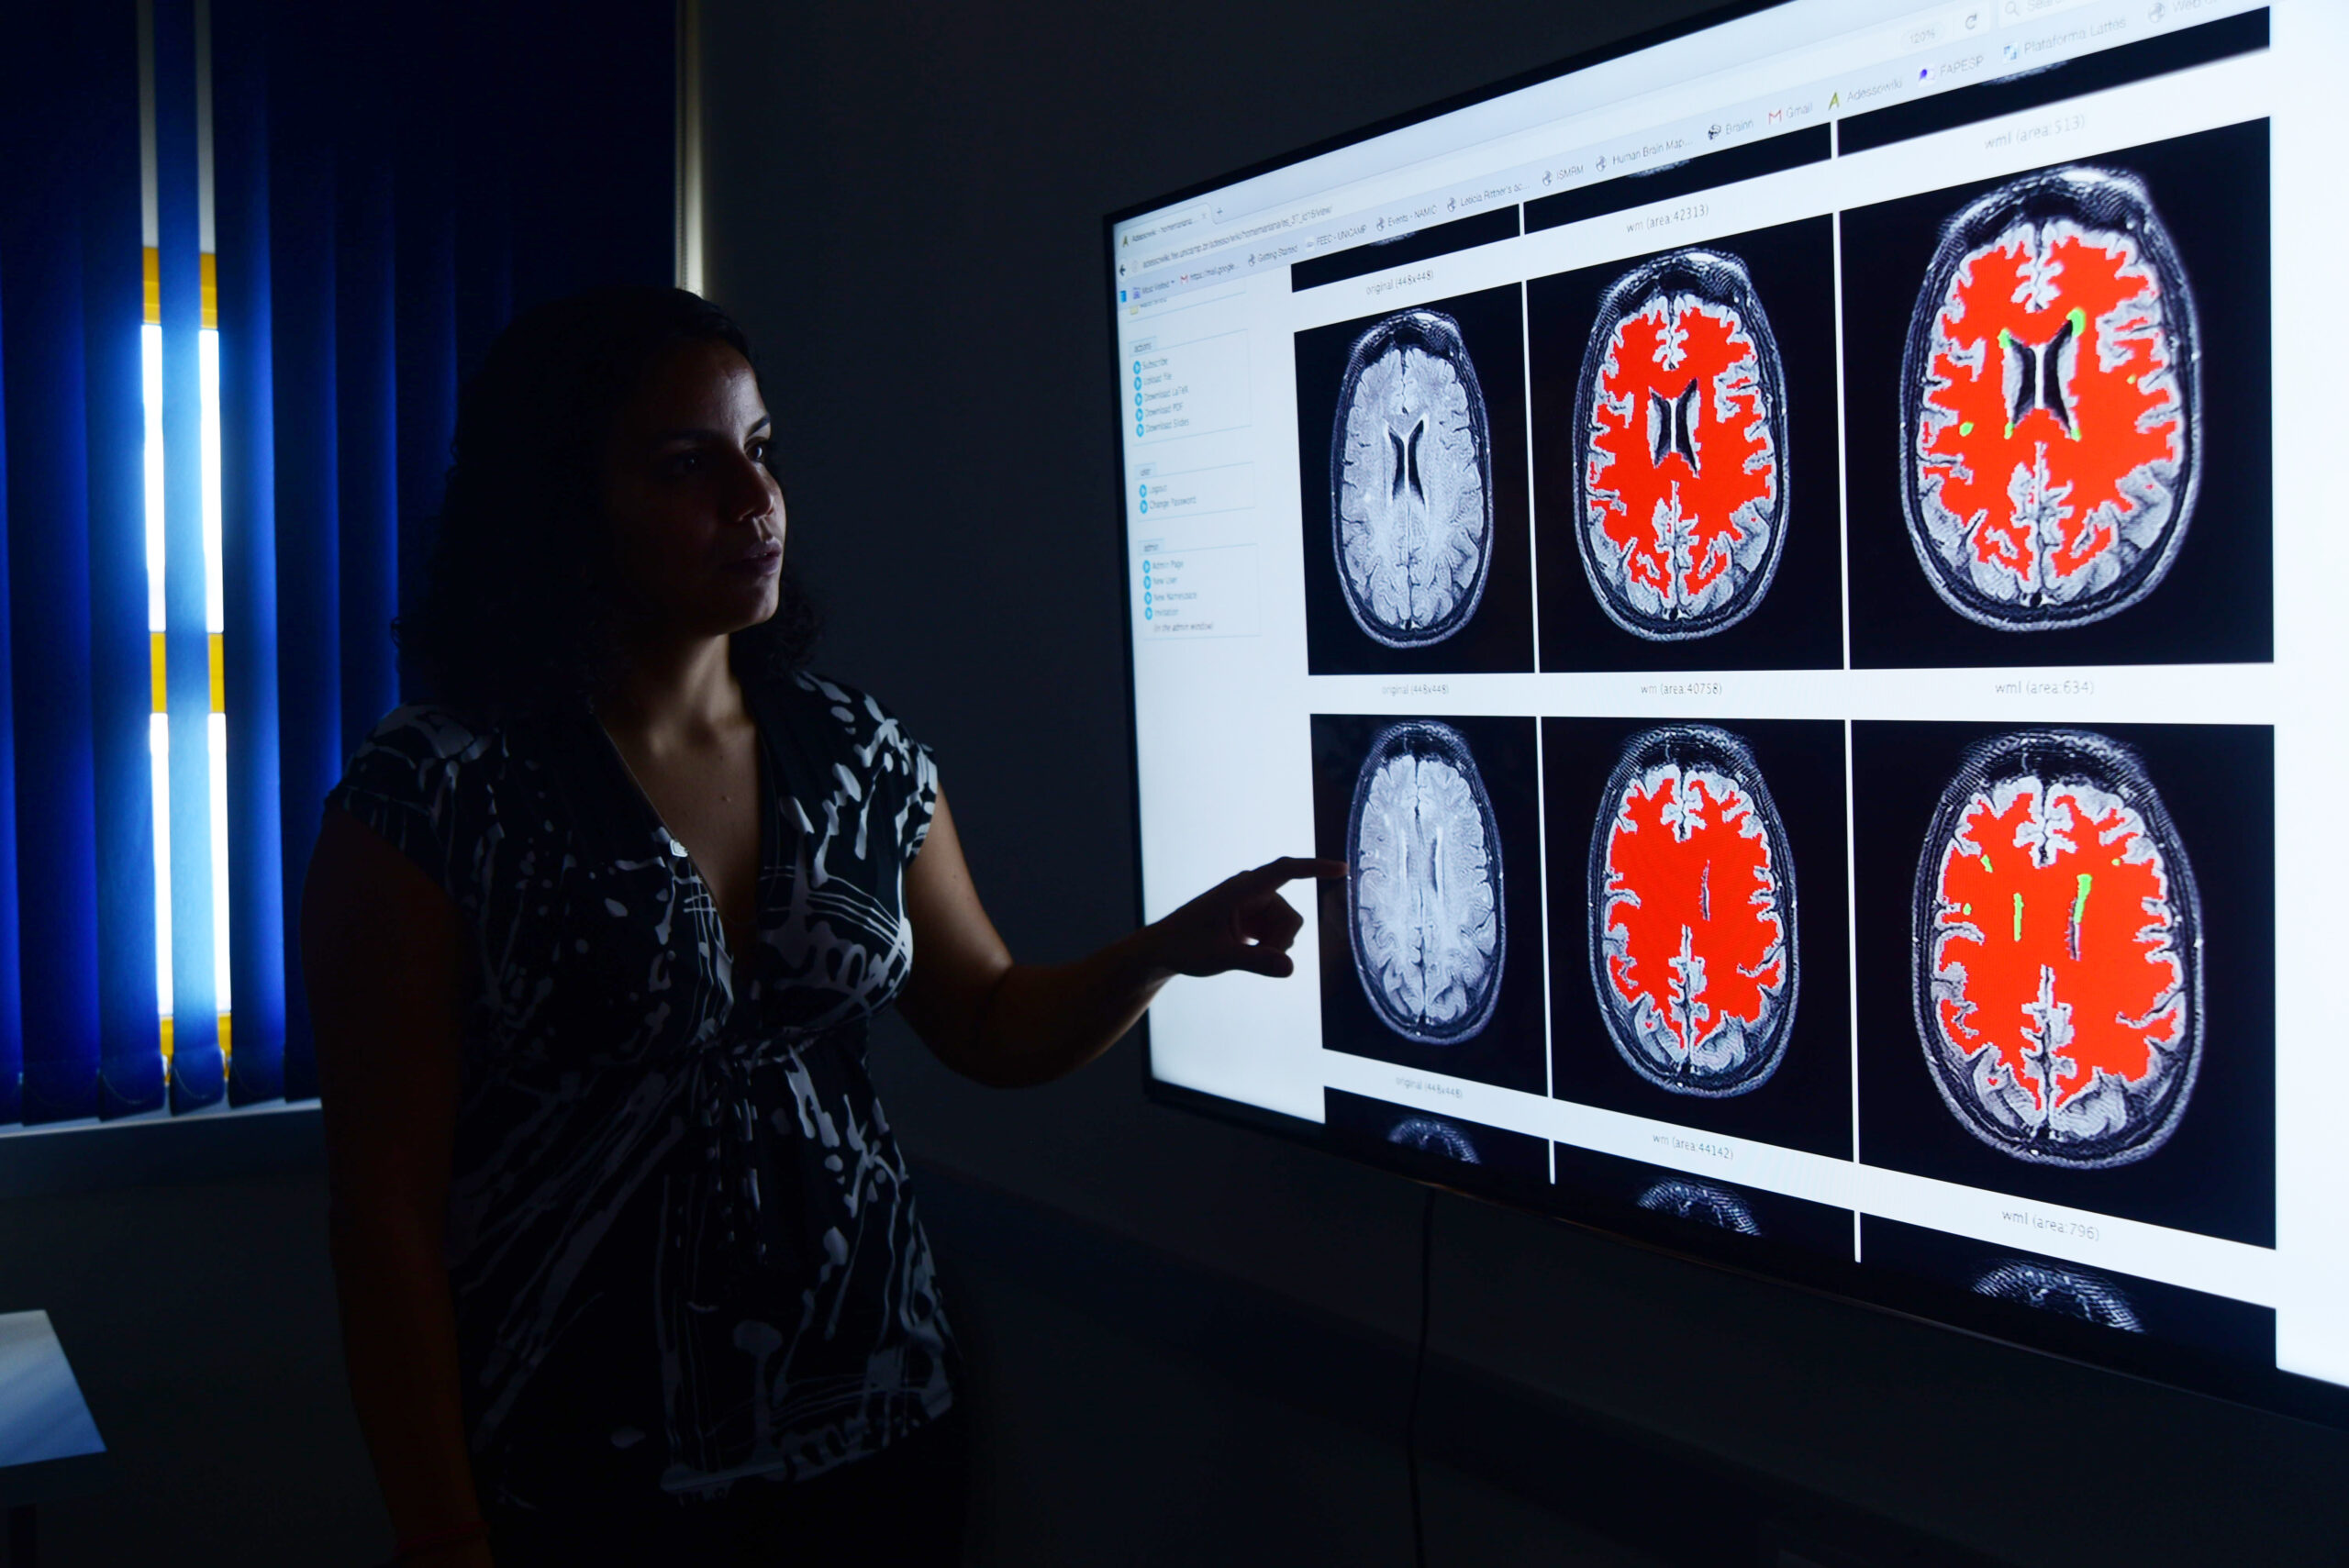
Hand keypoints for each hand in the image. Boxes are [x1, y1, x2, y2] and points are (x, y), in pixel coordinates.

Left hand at [1146, 857, 1345, 979]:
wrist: (1164, 949)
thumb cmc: (1185, 947)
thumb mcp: (1220, 957)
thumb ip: (1256, 962)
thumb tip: (1289, 967)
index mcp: (1242, 888)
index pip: (1286, 870)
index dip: (1315, 868)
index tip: (1342, 868)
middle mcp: (1251, 890)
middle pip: (1290, 917)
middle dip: (1279, 942)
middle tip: (1252, 957)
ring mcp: (1252, 903)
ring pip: (1286, 928)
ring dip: (1273, 946)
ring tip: (1242, 952)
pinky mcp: (1252, 915)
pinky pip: (1277, 932)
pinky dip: (1268, 946)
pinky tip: (1244, 949)